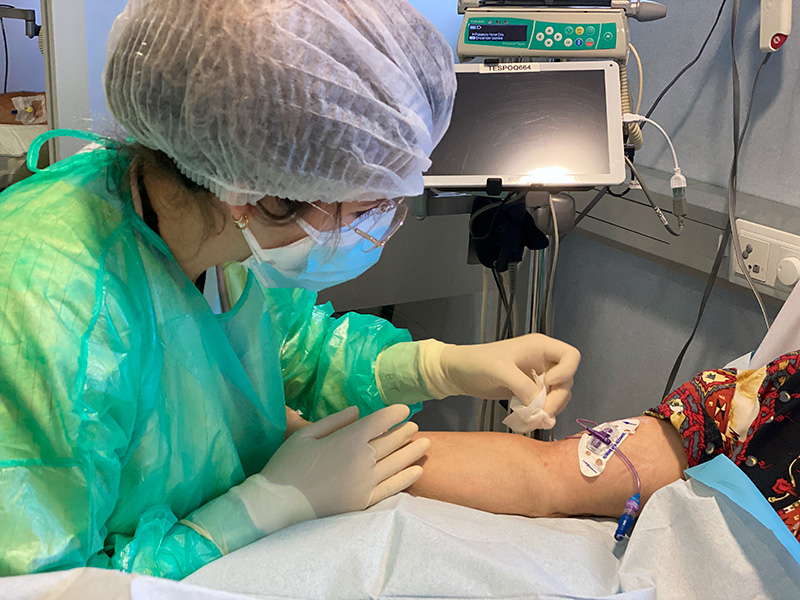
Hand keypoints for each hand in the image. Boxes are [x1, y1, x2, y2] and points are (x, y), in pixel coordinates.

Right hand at [262, 404, 429, 517]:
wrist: (278, 505)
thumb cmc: (287, 467)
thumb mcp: (305, 435)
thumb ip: (334, 421)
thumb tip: (357, 411)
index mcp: (348, 439)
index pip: (380, 421)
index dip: (394, 413)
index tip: (403, 409)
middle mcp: (363, 459)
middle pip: (391, 442)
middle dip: (405, 432)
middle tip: (414, 426)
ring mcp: (366, 483)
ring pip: (397, 463)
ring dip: (412, 451)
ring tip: (425, 442)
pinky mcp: (364, 502)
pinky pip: (392, 488)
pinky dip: (407, 477)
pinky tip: (417, 470)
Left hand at [421, 333, 580, 419]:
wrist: (459, 373)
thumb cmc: (477, 363)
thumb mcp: (500, 370)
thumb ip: (523, 386)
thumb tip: (541, 408)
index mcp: (540, 347)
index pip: (571, 356)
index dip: (566, 372)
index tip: (547, 382)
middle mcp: (543, 361)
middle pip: (567, 380)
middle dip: (557, 398)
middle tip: (541, 414)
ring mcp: (536, 377)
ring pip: (558, 394)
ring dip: (550, 409)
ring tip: (533, 419)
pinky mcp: (528, 391)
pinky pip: (544, 403)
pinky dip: (540, 413)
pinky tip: (528, 420)